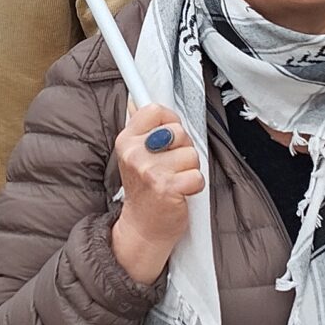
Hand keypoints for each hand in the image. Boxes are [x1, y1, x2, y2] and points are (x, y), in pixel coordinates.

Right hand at [109, 102, 202, 286]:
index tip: (167, 138)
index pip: (156, 110)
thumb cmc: (145, 189)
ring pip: (191, 154)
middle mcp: (135, 154)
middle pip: (179, 131)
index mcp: (126, 140)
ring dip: (190, 169)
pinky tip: (181, 192)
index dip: (170, 122)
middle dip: (183, 148)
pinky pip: (197, 175)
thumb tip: (136, 98)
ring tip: (175, 180)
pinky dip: (195, 185)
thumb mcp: (135, 154)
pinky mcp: (167, 188)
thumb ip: (142, 128)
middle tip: (171, 166)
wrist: (143, 227)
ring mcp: (150, 171)